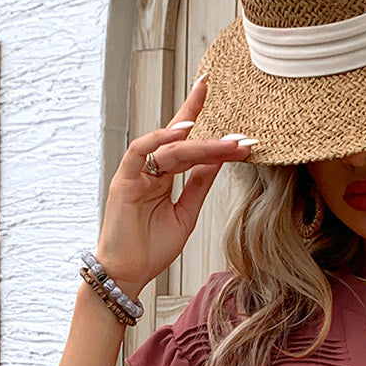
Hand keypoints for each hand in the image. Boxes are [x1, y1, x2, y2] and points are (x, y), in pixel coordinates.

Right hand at [93, 76, 255, 295]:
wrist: (128, 275)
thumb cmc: (151, 249)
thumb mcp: (186, 214)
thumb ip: (199, 186)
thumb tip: (218, 161)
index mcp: (162, 176)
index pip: (183, 140)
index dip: (196, 113)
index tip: (214, 90)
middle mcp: (148, 170)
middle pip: (182, 142)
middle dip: (213, 137)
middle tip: (242, 137)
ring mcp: (135, 174)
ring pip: (170, 148)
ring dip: (199, 143)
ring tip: (226, 142)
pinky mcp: (123, 182)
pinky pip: (140, 152)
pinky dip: (159, 140)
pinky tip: (182, 134)